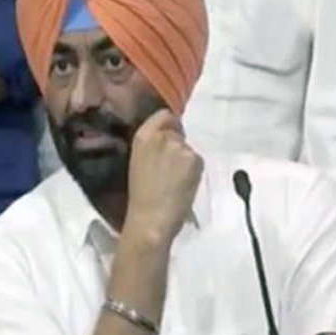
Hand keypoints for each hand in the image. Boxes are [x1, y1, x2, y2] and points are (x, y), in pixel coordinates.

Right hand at [124, 109, 202, 240]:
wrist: (151, 219)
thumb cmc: (140, 196)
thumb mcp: (138, 162)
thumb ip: (152, 147)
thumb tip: (168, 141)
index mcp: (142, 136)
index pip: (164, 115)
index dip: (169, 125)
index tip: (169, 137)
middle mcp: (162, 136)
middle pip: (178, 130)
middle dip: (178, 145)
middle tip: (171, 167)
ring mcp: (180, 147)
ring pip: (188, 147)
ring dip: (186, 159)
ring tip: (176, 180)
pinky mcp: (195, 159)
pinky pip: (198, 160)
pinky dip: (194, 171)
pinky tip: (184, 185)